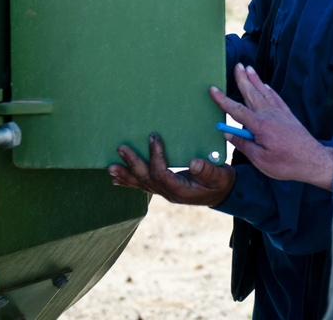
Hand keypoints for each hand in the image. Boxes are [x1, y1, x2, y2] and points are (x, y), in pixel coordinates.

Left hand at [108, 133, 234, 206]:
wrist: (222, 194)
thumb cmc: (221, 182)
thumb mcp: (220, 176)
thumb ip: (207, 170)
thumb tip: (192, 163)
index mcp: (181, 190)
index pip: (162, 173)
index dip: (156, 156)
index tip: (153, 137)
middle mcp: (169, 193)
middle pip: (146, 179)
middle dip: (133, 164)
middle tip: (121, 148)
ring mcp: (165, 192)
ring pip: (141, 184)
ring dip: (125, 175)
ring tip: (110, 168)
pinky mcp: (164, 188)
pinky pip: (144, 185)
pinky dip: (129, 181)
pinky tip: (117, 179)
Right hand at [210, 64, 332, 190]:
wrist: (313, 160)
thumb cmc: (286, 163)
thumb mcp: (260, 159)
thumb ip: (243, 144)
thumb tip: (228, 133)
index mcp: (260, 125)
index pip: (236, 110)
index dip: (223, 100)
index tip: (213, 89)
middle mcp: (269, 114)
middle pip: (252, 94)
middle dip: (242, 79)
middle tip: (237, 65)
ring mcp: (280, 113)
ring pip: (264, 92)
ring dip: (255, 80)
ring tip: (249, 68)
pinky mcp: (288, 115)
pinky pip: (276, 98)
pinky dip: (269, 90)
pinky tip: (266, 86)